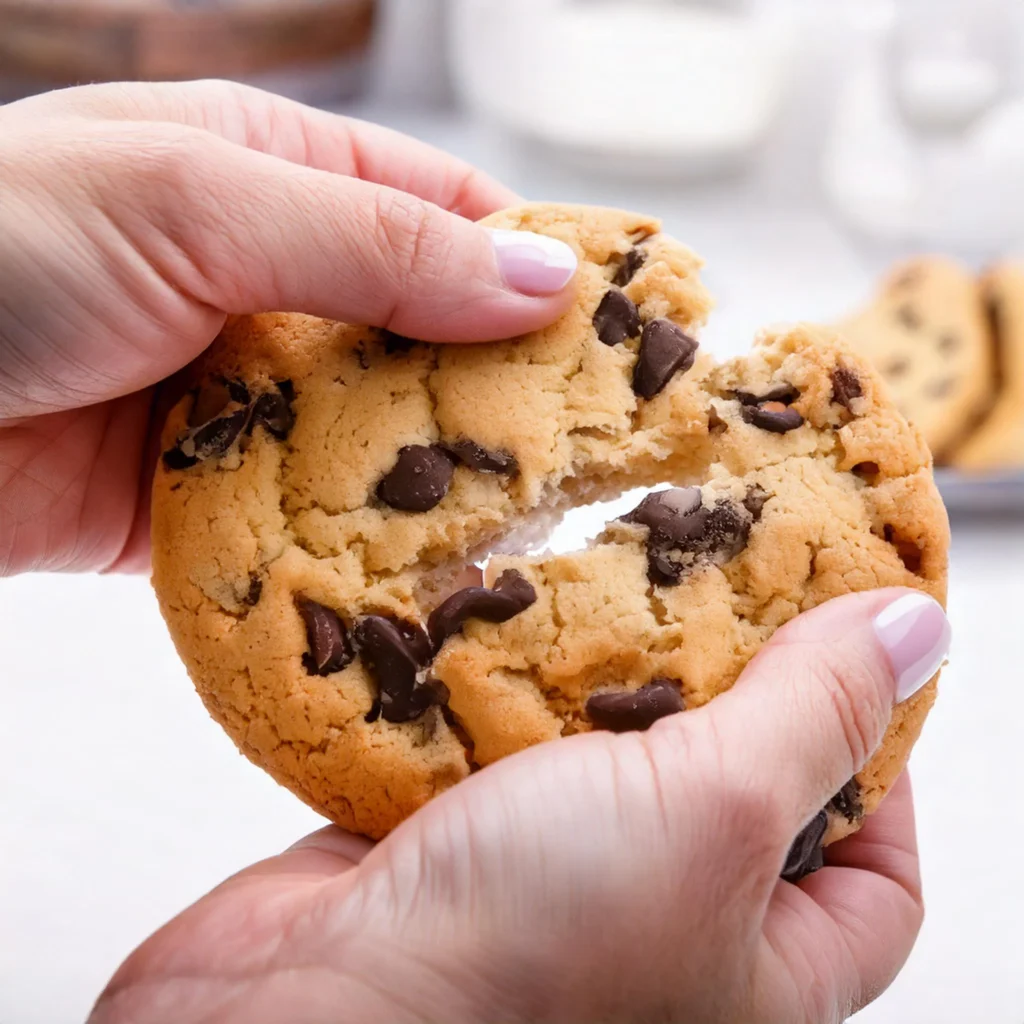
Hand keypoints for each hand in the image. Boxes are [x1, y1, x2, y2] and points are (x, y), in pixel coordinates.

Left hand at [0, 81, 577, 575]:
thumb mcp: (199, 201)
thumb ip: (375, 244)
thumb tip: (540, 278)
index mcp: (272, 174)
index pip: (445, 213)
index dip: (538, 261)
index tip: (623, 323)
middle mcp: (267, 282)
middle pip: (424, 333)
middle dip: (505, 384)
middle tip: (603, 441)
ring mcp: (242, 394)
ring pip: (376, 435)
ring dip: (437, 475)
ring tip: (538, 516)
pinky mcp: (207, 495)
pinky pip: (311, 518)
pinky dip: (362, 542)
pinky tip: (424, 567)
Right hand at [89, 589, 949, 1023]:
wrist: (297, 1008)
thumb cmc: (522, 962)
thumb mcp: (716, 813)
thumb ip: (817, 715)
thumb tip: (917, 634)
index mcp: (756, 971)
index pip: (877, 880)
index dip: (886, 770)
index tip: (859, 664)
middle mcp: (662, 932)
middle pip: (742, 796)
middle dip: (736, 693)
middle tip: (731, 590)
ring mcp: (560, 883)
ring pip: (620, 759)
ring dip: (617, 677)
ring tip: (626, 581)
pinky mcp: (468, 838)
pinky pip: (519, 746)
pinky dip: (521, 685)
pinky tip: (521, 620)